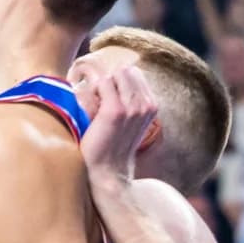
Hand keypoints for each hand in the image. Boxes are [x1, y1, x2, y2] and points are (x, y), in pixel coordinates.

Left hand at [79, 64, 157, 187]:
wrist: (108, 172)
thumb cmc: (113, 145)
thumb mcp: (131, 121)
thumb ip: (131, 100)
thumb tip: (117, 74)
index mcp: (152, 105)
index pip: (135, 73)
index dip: (118, 81)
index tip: (108, 98)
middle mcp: (146, 104)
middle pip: (125, 70)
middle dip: (110, 80)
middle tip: (100, 100)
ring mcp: (132, 107)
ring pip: (114, 74)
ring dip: (100, 85)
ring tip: (96, 105)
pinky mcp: (115, 110)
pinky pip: (102, 83)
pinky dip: (92, 91)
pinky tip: (91, 109)